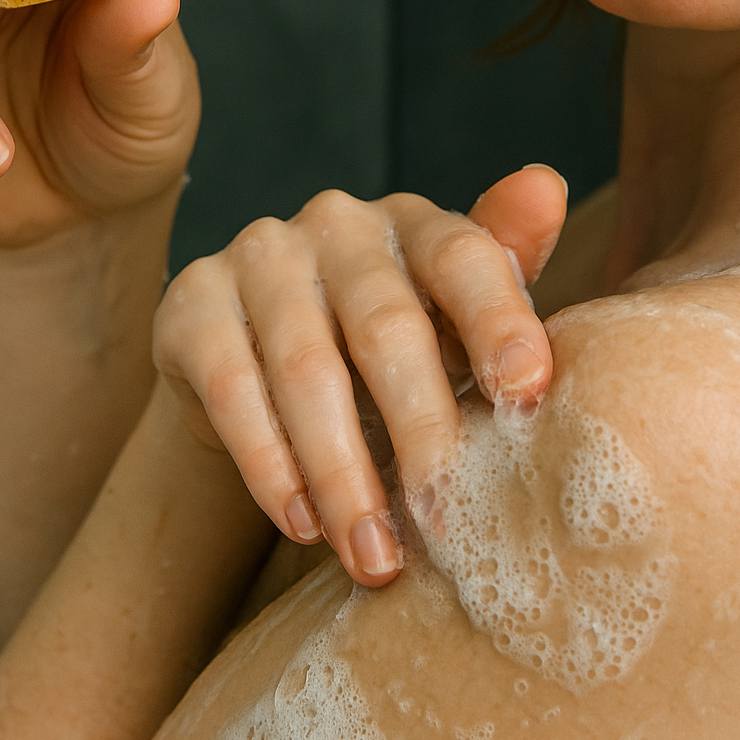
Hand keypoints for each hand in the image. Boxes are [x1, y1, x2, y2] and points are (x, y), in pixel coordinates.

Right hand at [152, 166, 566, 587]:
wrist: (265, 360)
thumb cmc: (390, 344)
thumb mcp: (454, 325)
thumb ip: (504, 276)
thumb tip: (547, 186)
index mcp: (416, 223)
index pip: (464, 257)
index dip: (498, 320)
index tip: (529, 393)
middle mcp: (336, 223)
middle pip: (386, 326)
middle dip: (420, 430)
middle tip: (446, 522)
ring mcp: (259, 255)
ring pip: (306, 370)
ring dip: (343, 474)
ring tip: (374, 554)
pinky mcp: (193, 301)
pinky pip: (234, 389)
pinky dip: (270, 466)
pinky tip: (303, 524)